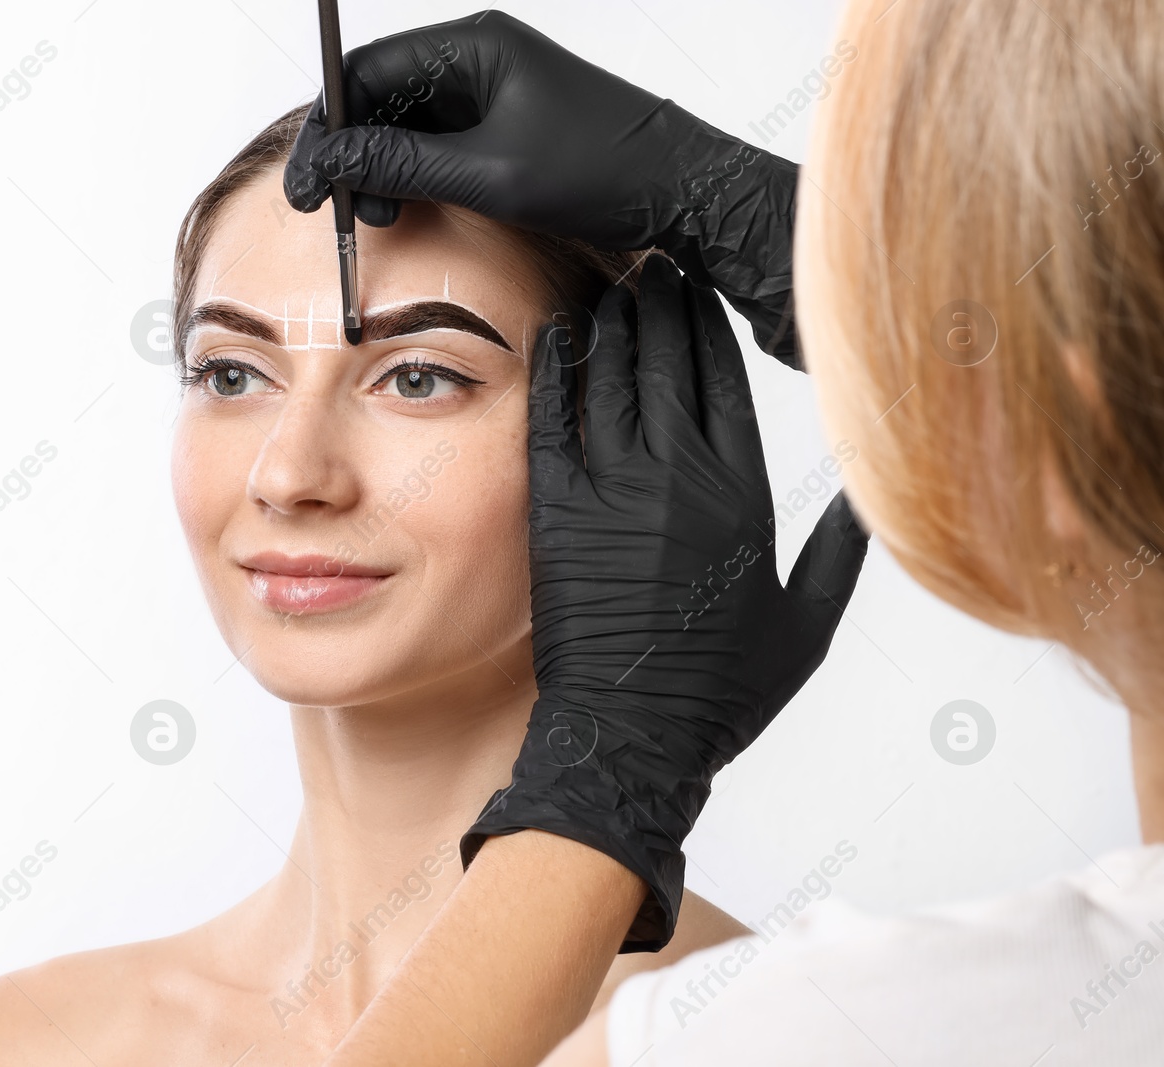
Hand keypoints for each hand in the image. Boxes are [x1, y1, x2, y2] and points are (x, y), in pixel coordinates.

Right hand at [283, 10, 801, 362]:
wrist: (682, 193)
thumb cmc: (604, 172)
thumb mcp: (490, 175)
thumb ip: (403, 164)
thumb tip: (330, 159)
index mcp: (474, 46)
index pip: (368, 72)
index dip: (329, 126)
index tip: (308, 181)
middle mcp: (479, 59)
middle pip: (381, 97)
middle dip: (351, 151)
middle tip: (340, 208)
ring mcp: (493, 92)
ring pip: (406, 125)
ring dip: (381, 169)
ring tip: (379, 214)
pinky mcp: (506, 127)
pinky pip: (438, 144)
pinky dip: (414, 177)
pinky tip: (410, 208)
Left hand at [462, 257, 868, 950]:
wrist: (628, 736)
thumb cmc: (717, 690)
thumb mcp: (805, 625)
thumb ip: (839, 551)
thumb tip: (870, 500)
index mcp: (741, 495)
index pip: (724, 379)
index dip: (709, 324)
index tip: (701, 286)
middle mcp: (677, 477)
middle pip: (668, 361)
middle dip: (661, 302)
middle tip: (653, 261)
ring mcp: (610, 490)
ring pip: (613, 376)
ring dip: (613, 322)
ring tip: (614, 282)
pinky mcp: (555, 510)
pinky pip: (553, 418)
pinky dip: (555, 369)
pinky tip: (558, 331)